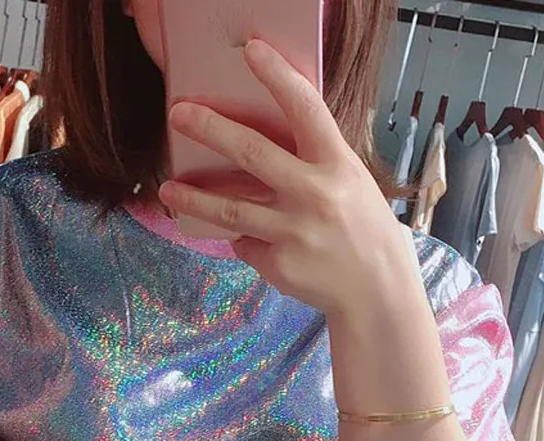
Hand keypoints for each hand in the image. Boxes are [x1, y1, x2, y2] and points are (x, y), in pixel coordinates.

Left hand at [158, 39, 416, 318]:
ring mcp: (294, 232)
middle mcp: (315, 194)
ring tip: (168, 189)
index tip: (251, 50)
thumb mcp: (349, 181)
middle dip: (210, 129)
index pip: (305, 109)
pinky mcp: (278, 264)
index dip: (278, 77)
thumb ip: (311, 160)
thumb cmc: (359, 226)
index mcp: (337, 164)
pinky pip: (245, 243)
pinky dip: (243, 238)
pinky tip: (253, 240)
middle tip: (177, 113)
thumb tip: (257, 141)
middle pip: (252, 153)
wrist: (375, 287)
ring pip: (229, 209)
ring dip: (193, 198)